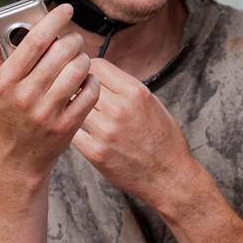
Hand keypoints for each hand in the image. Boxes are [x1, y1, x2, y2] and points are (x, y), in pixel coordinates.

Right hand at [0, 4, 99, 180]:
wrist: (16, 159)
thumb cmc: (3, 113)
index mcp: (5, 81)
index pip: (35, 41)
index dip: (54, 20)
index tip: (66, 9)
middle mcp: (25, 96)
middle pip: (61, 53)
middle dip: (73, 40)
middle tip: (74, 40)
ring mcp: (47, 113)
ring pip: (78, 71)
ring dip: (84, 59)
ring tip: (80, 59)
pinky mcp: (66, 127)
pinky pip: (90, 93)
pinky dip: (93, 81)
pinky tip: (86, 80)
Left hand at [72, 57, 196, 208]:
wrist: (169, 177)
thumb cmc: (164, 139)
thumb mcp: (153, 103)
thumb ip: (126, 88)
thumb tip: (101, 75)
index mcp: (136, 92)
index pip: (97, 65)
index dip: (90, 70)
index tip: (88, 78)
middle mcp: (120, 108)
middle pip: (81, 83)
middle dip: (79, 88)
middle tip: (79, 96)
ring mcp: (106, 131)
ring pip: (73, 107)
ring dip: (74, 109)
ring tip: (80, 115)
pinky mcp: (96, 153)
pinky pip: (72, 132)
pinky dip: (74, 131)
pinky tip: (83, 134)